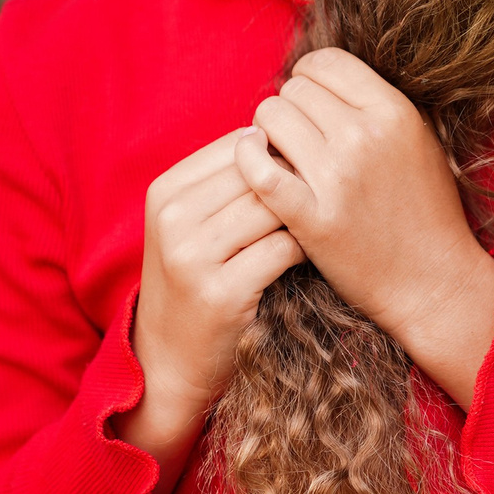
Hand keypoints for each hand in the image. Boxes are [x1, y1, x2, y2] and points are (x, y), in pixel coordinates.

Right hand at [120, 130, 305, 492]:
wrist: (171, 363)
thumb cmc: (199, 280)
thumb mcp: (195, 224)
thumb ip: (232, 179)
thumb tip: (293, 130)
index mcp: (166, 191)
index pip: (238, 143)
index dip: (280, 154)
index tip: (305, 172)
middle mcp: (173, 219)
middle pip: (259, 173)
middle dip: (298, 183)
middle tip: (328, 197)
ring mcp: (192, 257)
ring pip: (275, 207)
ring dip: (306, 215)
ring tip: (322, 224)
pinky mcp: (221, 293)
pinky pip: (284, 249)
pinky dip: (307, 249)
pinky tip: (314, 255)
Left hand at [235, 49, 493, 407]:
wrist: (433, 279)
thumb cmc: (425, 209)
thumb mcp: (419, 140)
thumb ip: (375, 104)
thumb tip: (320, 76)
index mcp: (395, 111)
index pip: (325, 62)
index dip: (308, 78)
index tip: (308, 102)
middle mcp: (366, 137)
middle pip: (293, 90)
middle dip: (288, 109)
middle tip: (296, 137)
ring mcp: (338, 178)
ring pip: (270, 120)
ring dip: (267, 133)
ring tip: (282, 155)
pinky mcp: (312, 217)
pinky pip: (258, 170)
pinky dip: (247, 160)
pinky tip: (254, 163)